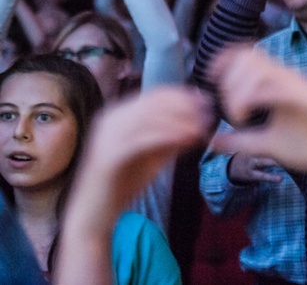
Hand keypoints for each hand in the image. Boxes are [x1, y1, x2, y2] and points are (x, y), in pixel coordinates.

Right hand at [74, 86, 210, 212]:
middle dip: (184, 106)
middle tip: (208, 113)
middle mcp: (110, 120)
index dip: (183, 95)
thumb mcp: (153, 158)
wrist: (93, 215)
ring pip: (149, 118)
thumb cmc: (122, 185)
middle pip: (153, 102)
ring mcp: (106, 136)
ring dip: (179, 120)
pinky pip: (142, 140)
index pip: (154, 95)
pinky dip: (167, 136)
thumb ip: (172, 141)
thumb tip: (198, 126)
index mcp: (118, 116)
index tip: (205, 101)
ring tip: (202, 127)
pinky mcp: (108, 156)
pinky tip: (187, 138)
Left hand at [210, 45, 306, 182]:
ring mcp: (300, 88)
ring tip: (238, 117)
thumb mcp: (268, 144)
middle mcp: (290, 80)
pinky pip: (276, 89)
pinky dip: (253, 99)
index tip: (209, 77)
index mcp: (280, 84)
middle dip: (229, 81)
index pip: (249, 56)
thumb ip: (241, 141)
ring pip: (259, 71)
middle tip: (230, 112)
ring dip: (239, 91)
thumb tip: (214, 141)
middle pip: (249, 58)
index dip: (225, 59)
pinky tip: (246, 117)